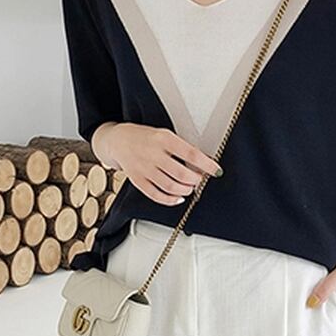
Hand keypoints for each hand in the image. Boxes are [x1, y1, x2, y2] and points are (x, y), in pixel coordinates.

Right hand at [92, 122, 222, 205]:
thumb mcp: (165, 135)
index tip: (216, 170)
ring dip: (185, 190)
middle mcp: (153, 154)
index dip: (206, 165)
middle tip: (200, 180)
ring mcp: (144, 169)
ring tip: (189, 187)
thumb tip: (203, 163)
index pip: (191, 154)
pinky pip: (156, 195)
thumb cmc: (146, 138)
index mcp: (164, 139)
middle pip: (182, 174)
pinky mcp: (138, 181)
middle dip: (195, 180)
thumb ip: (182, 148)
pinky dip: (170, 200)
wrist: (118, 141)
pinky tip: (178, 198)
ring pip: (171, 186)